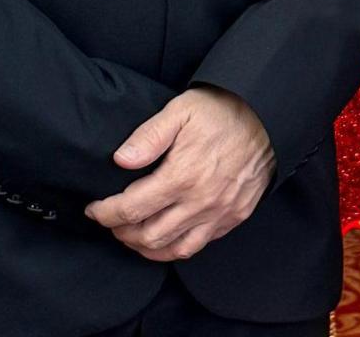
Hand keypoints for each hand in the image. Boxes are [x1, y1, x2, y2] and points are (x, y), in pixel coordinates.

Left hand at [84, 87, 274, 261]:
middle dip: (121, 233)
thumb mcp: (179, 111)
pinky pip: (199, 245)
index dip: (106, 213)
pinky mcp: (233, 217)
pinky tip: (163, 238)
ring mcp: (219, 213)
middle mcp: (200, 202)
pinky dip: (174, 248)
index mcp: (182, 176)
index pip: (132, 209)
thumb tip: (120, 160)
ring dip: (145, 247)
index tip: (93, 210)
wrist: (266, 118)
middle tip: (109, 222)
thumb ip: (148, 137)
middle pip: (149, 235)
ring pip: (173, 248)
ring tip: (130, 235)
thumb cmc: (220, 112)